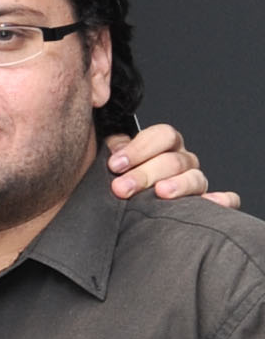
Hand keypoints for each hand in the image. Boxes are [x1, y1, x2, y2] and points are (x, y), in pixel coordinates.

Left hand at [110, 124, 238, 208]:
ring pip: (195, 178)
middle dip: (145, 174)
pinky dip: (222, 200)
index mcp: (164, 144)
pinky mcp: (205, 203)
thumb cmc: (120, 178)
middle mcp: (182, 160)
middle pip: (173, 161)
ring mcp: (194, 180)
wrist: (124, 201)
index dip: (139, 148)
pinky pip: (225, 199)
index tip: (115, 164)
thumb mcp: (114, 159)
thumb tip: (113, 147)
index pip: (162, 135)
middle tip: (121, 188)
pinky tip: (212, 203)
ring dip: (178, 185)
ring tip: (160, 192)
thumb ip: (114, 148)